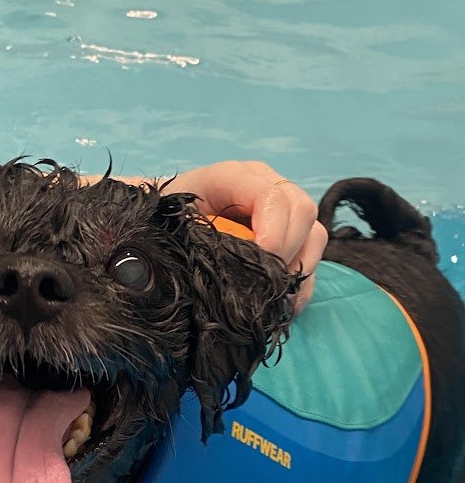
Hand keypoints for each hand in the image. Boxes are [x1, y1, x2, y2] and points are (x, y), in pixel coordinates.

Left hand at [161, 161, 327, 312]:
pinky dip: (301, 284)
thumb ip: (197, 233)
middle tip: (264, 280)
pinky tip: (284, 305)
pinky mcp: (290, 238)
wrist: (168, 222)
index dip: (273, 230)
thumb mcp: (174, 220)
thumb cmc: (169, 218)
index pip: (271, 195)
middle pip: (302, 211)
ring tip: (273, 295)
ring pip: (314, 235)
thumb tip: (223, 260)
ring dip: (299, 269)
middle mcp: (268, 187)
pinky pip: (311, 258)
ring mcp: (283, 212)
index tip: (261, 258)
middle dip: (287, 251)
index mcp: (236, 177)